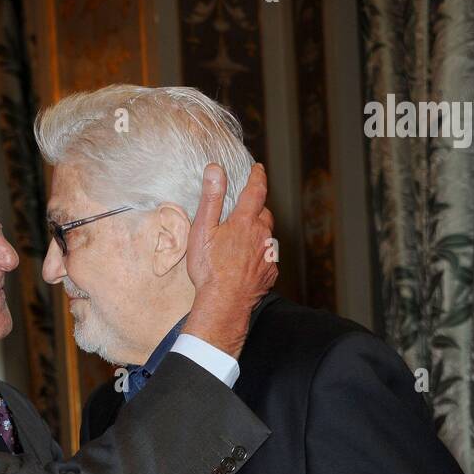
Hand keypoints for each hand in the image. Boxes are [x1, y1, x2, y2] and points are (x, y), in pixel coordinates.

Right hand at [183, 164, 278, 357]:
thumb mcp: (203, 230)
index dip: (257, 177)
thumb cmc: (210, 270)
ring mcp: (268, 255)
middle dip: (257, 209)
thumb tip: (215, 169)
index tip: (258, 169)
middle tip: (246, 211)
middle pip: (264, 214)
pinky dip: (260, 255)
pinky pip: (268, 257)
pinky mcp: (270, 272)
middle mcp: (262, 235)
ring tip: (244, 241)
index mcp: (245, 221)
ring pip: (267, 236)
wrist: (224, 304)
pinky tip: (248, 263)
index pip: (256, 190)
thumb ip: (211, 198)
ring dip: (259, 234)